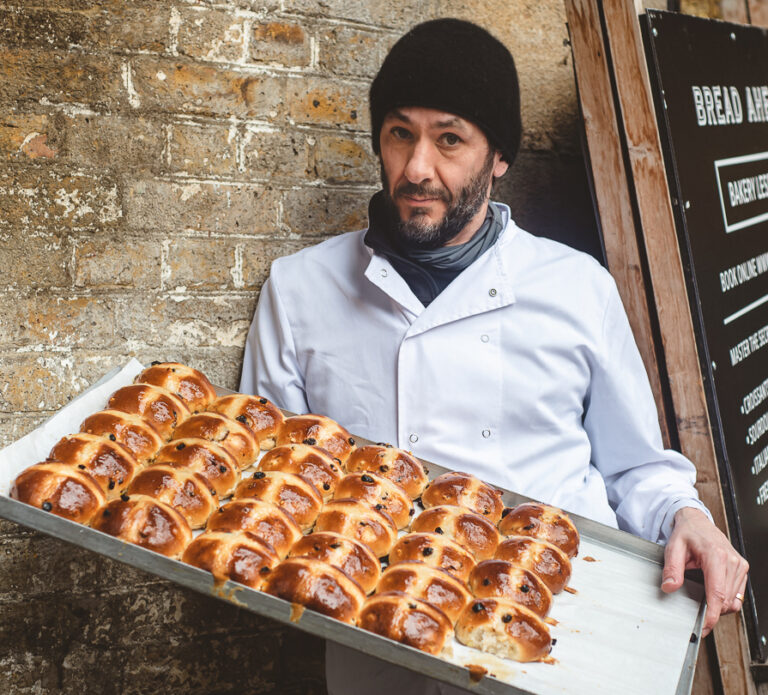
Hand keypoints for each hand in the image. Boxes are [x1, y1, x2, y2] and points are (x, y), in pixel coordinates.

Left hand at [661, 507, 748, 635]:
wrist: (697, 522)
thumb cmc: (687, 533)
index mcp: (716, 556)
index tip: (704, 625)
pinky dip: (726, 601)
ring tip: (704, 604)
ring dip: (720, 607)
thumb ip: (671, 568)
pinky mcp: (742, 569)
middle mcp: (732, 562)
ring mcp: (739, 566)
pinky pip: (737, 595)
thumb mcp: (673, 547)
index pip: (717, 593)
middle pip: (726, 600)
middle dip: (713, 613)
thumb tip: (669, 586)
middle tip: (697, 618)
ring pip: (734, 600)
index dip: (712, 613)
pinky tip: (713, 596)